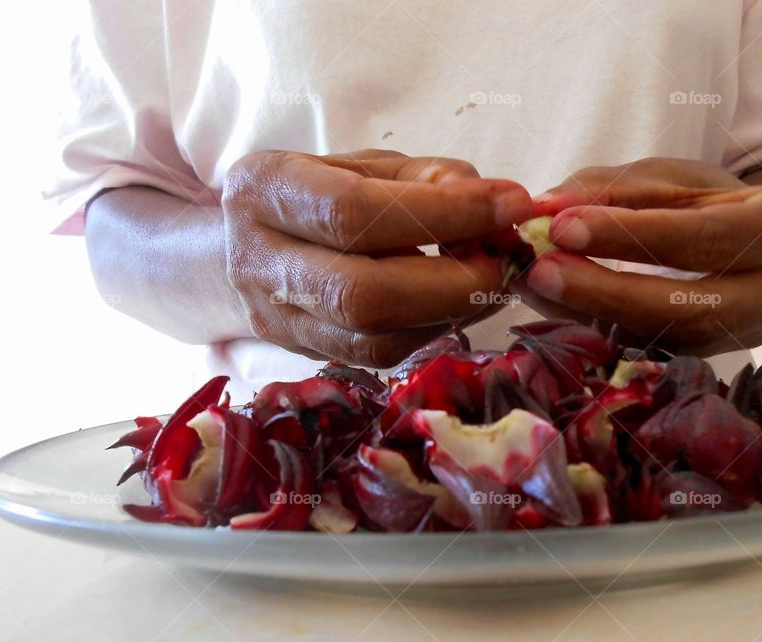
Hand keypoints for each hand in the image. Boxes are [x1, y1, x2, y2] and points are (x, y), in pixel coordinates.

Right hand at [222, 149, 530, 366]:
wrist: (251, 240)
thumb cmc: (322, 190)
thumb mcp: (370, 165)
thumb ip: (432, 179)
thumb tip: (499, 209)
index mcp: (265, 188)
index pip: (355, 212)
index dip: (442, 214)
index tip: (509, 207)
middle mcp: (257, 260)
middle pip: (362, 294)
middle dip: (452, 284)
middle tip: (505, 263)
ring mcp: (274, 318)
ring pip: (372, 338)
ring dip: (449, 314)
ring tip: (488, 282)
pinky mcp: (300, 352)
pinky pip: (377, 357)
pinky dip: (430, 330)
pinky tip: (456, 304)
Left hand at [516, 158, 761, 354]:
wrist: (757, 239)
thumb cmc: (713, 198)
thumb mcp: (670, 176)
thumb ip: (610, 188)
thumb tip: (544, 208)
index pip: (702, 238)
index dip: (630, 236)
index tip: (563, 226)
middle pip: (689, 307)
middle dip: (608, 291)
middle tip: (542, 271)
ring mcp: (747, 336)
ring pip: (666, 339)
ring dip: (594, 315)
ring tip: (537, 286)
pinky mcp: (711, 358)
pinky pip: (652, 350)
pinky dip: (598, 329)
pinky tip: (555, 307)